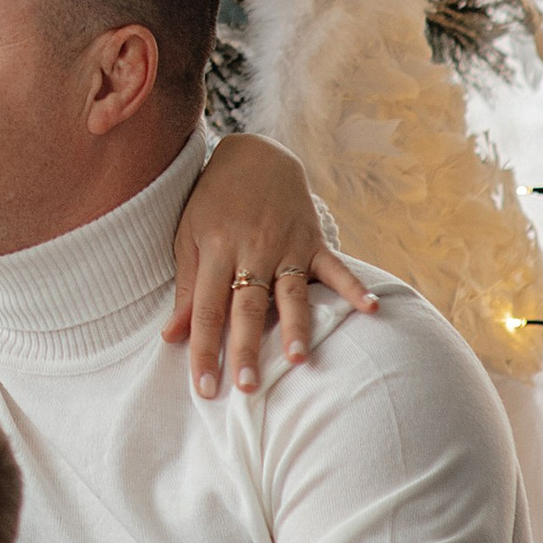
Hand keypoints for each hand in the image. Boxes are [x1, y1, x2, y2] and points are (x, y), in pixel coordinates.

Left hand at [165, 133, 375, 400]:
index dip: (204, 350)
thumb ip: (185, 288)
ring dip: (295, 325)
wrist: (254, 153)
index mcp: (216, 250)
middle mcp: (252, 250)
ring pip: (290, 291)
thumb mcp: (189, 237)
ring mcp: (285, 245)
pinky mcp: (313, 240)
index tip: (203, 388)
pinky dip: (353, 287)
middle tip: (247, 388)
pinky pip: (335, 267)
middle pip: (247, 307)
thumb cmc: (213, 202)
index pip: (207, 309)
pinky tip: (371, 308)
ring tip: (298, 359)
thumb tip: (171, 336)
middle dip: (246, 348)